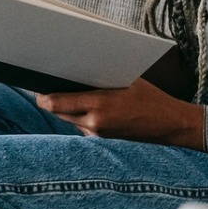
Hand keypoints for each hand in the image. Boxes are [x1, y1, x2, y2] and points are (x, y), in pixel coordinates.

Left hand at [36, 78, 205, 149]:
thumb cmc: (151, 98)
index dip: (42, 97)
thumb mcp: (126, 80)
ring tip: (69, 91)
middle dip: (53, 101)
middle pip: (60, 113)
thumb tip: (75, 69)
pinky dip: (81, 116)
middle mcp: (95, 123)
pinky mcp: (104, 140)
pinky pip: (83, 126)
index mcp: (99, 105)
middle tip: (47, 85)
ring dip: (68, 109)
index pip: (57, 103)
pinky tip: (89, 105)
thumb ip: (99, 79)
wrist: (172, 125)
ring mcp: (99, 134)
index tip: (35, 88)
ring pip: (71, 120)